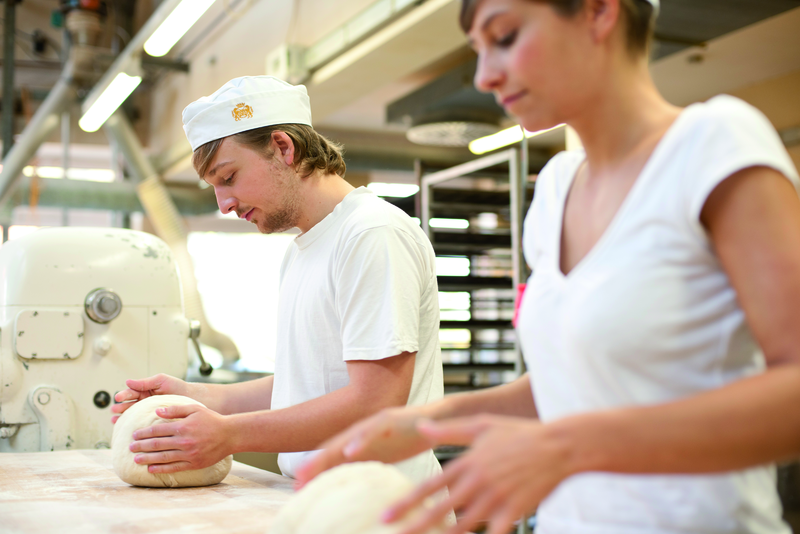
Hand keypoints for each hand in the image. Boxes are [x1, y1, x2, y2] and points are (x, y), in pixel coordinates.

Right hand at [111, 374, 188, 422]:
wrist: (191, 399)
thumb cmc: (177, 387)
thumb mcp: (161, 381)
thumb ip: (145, 382)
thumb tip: (128, 381)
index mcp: (145, 391)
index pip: (132, 392)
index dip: (124, 395)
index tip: (118, 398)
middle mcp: (144, 402)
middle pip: (129, 405)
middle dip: (120, 407)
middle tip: (115, 410)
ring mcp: (147, 412)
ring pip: (131, 415)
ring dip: (122, 417)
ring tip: (115, 420)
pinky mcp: (152, 421)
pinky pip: (141, 423)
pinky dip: (132, 425)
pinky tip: (125, 428)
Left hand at [128, 403, 233, 473]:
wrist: (230, 435)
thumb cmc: (212, 420)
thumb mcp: (195, 409)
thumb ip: (175, 409)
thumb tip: (157, 411)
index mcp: (183, 426)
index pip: (158, 430)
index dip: (144, 433)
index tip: (134, 434)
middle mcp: (184, 441)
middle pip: (157, 444)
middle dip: (141, 446)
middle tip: (130, 447)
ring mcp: (188, 454)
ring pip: (163, 457)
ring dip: (147, 458)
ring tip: (136, 459)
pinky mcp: (193, 463)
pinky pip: (174, 468)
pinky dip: (161, 469)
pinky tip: (151, 469)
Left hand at [295, 406, 435, 487]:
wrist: (441, 419)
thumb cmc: (412, 438)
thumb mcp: (387, 455)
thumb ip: (369, 465)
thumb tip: (354, 486)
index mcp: (362, 441)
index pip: (334, 457)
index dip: (316, 471)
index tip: (300, 488)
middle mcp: (364, 430)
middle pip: (334, 447)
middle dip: (314, 464)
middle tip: (298, 482)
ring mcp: (376, 423)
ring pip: (347, 438)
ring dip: (329, 453)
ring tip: (311, 468)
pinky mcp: (392, 419)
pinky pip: (374, 430)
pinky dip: (361, 440)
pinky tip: (350, 451)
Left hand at [386, 415, 574, 533]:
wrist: (558, 446)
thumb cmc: (520, 433)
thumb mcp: (482, 425)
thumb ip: (450, 430)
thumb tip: (422, 428)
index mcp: (467, 463)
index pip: (430, 487)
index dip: (406, 503)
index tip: (387, 515)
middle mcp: (477, 482)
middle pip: (440, 511)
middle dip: (415, 526)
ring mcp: (496, 498)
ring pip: (463, 526)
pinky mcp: (515, 511)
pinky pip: (495, 533)